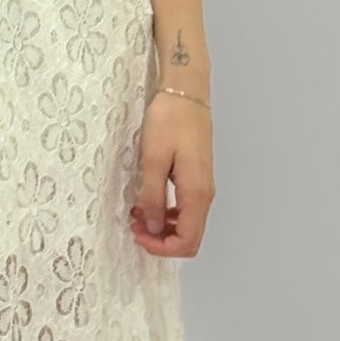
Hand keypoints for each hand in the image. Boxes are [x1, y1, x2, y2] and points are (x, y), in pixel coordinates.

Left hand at [130, 92, 213, 256]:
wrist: (185, 93)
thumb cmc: (169, 120)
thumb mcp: (153, 160)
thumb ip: (153, 197)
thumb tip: (154, 227)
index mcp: (197, 193)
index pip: (187, 241)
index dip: (162, 247)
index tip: (138, 235)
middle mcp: (204, 194)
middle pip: (189, 237)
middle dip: (161, 240)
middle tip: (135, 224)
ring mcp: (202, 186)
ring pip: (187, 224)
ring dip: (162, 226)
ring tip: (136, 212)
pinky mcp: (196, 178)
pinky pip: (185, 208)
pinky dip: (167, 212)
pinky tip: (147, 200)